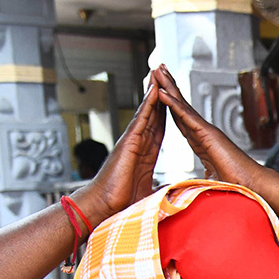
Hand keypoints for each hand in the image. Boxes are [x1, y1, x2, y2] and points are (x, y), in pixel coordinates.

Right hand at [73, 78, 164, 226]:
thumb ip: (161, 190)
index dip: (167, 113)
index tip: (174, 100)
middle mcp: (139, 143)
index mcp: (145, 154)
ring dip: (155, 92)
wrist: (104, 205)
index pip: (159, 129)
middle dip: (161, 95)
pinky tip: (155, 90)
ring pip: (147, 111)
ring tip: (161, 73)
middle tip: (167, 75)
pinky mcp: (129, 142)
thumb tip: (173, 197)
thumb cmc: (121, 201)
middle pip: (153, 114)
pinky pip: (141, 119)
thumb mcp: (149, 193)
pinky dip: (148, 104)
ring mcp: (133, 141)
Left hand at [155, 66, 262, 187]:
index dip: (170, 106)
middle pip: (180, 106)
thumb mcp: (212, 180)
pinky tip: (162, 92)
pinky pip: (186, 115)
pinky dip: (173, 103)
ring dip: (168, 87)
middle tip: (157, 70)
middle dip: (169, 88)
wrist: (252, 184)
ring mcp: (206, 131)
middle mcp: (204, 132)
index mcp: (202, 142)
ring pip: (182, 105)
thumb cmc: (238, 183)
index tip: (161, 93)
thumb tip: (196, 188)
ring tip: (157, 71)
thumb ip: (203, 178)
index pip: (182, 120)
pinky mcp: (207, 133)